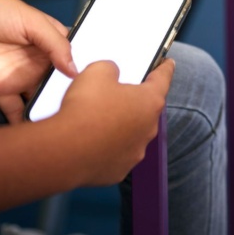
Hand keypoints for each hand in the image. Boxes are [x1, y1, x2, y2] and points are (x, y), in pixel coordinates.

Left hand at [0, 0, 76, 123]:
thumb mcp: (30, 19)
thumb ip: (55, 43)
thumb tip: (75, 70)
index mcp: (49, 40)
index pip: (75, 58)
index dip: (87, 72)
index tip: (99, 87)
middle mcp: (38, 60)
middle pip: (61, 84)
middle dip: (71, 97)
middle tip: (83, 113)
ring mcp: (19, 76)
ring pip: (41, 100)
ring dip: (50, 111)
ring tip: (63, 126)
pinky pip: (15, 111)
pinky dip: (24, 124)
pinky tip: (35, 134)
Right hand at [57, 58, 173, 184]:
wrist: (64, 151)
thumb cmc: (85, 109)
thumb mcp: (97, 72)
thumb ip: (110, 69)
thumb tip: (111, 76)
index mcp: (149, 102)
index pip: (163, 79)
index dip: (165, 68)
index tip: (168, 64)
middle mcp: (148, 129)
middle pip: (145, 109)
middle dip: (134, 101)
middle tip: (116, 94)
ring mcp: (135, 152)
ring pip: (131, 134)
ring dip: (120, 126)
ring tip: (98, 120)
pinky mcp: (119, 170)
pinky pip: (115, 153)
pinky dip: (107, 147)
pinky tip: (91, 141)